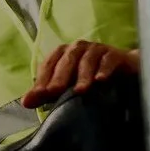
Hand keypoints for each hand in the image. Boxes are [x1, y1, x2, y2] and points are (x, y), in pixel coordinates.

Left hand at [22, 40, 136, 108]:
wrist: (124, 70)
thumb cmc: (89, 77)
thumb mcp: (67, 86)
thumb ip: (46, 93)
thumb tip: (25, 102)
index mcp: (63, 54)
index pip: (49, 64)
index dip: (42, 79)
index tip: (37, 95)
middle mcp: (77, 48)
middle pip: (66, 60)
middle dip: (59, 77)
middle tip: (54, 92)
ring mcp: (96, 49)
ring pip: (87, 60)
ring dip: (83, 75)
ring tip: (80, 91)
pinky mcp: (114, 54)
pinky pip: (108, 60)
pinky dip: (104, 69)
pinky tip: (102, 80)